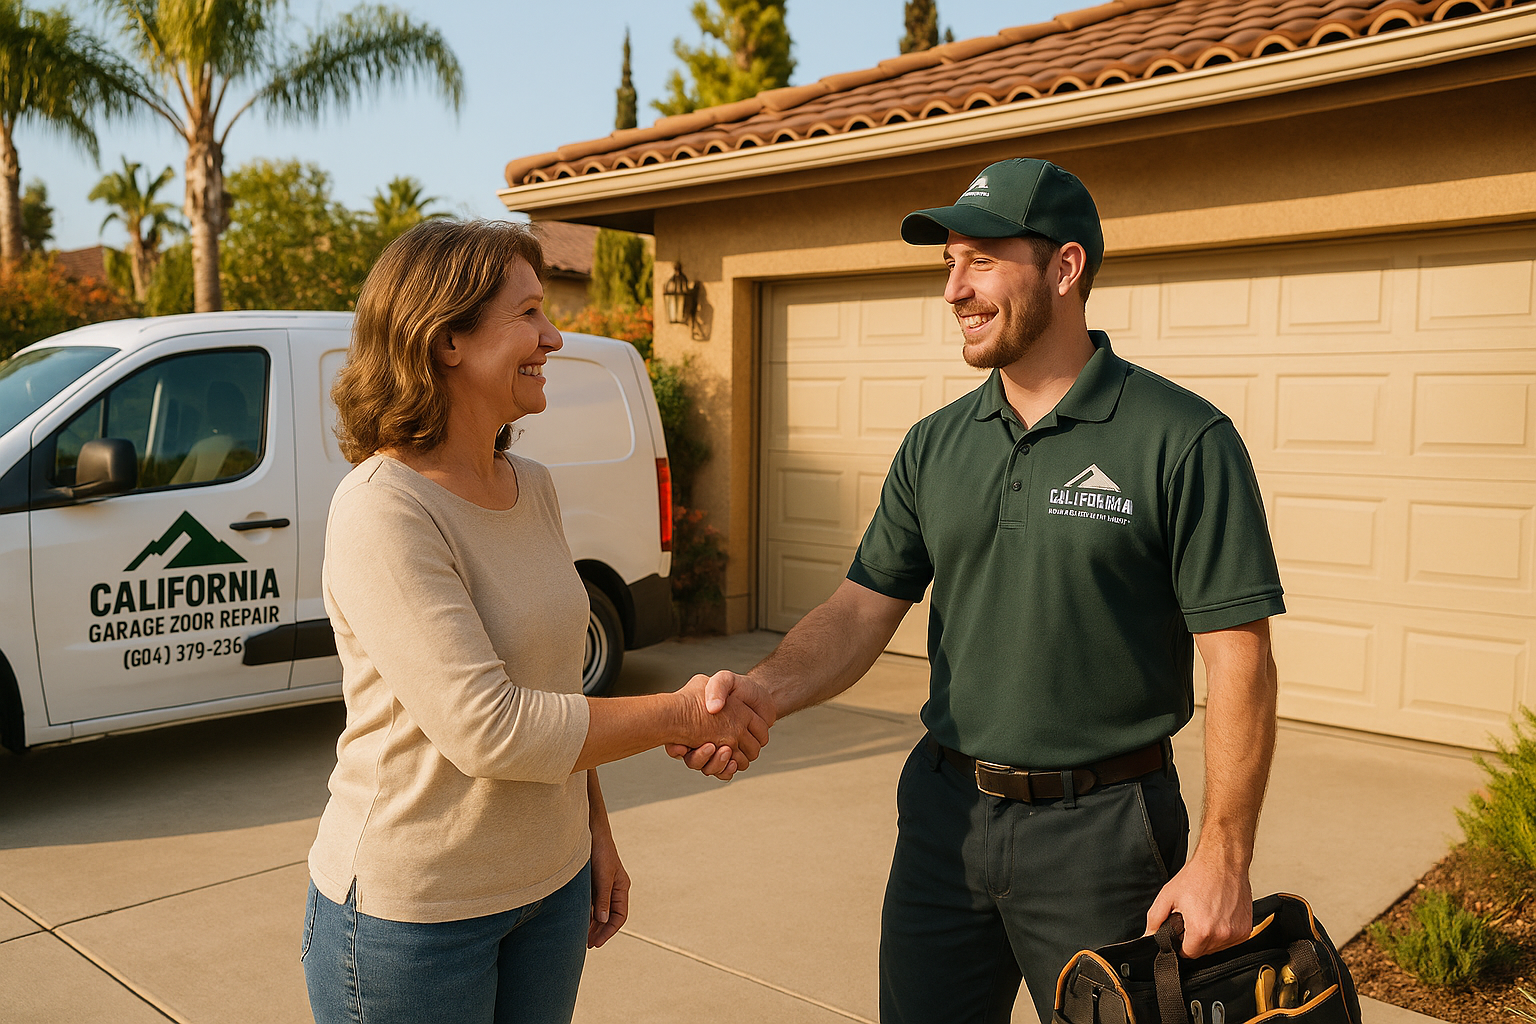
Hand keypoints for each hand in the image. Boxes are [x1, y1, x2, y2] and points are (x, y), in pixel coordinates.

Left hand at [588, 821, 629, 947]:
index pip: (620, 916)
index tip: (597, 942)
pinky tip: (577, 921)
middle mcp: (613, 889)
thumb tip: (604, 920)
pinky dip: (586, 914)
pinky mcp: (591, 883)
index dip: (609, 931)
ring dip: (592, 925)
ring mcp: (602, 886)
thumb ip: (603, 898)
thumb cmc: (600, 850)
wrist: (589, 831)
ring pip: (599, 911)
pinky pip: (591, 903)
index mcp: (621, 887)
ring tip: (581, 938)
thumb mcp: (603, 875)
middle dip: (600, 931)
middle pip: (609, 917)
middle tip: (588, 945)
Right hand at [666, 671, 777, 779]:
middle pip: (693, 760)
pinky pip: (724, 772)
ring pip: (709, 768)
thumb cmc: (739, 688)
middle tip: (710, 746)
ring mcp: (718, 749)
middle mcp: (703, 738)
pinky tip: (733, 761)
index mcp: (695, 722)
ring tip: (726, 750)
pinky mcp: (732, 757)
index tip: (681, 746)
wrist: (758, 696)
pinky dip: (727, 770)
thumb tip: (714, 708)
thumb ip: (717, 686)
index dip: (675, 748)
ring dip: (717, 763)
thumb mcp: (725, 680)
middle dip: (700, 757)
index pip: (676, 743)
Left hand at [1144, 846, 1252, 957]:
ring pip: (1218, 947)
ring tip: (1206, 914)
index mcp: (1201, 930)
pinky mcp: (1246, 929)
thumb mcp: (1168, 895)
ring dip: (1210, 937)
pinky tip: (1219, 915)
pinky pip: (1231, 940)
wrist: (1223, 861)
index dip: (1182, 944)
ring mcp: (1236, 933)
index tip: (1182, 934)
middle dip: (1195, 939)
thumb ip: (1155, 919)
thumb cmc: (1199, 875)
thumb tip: (1149, 936)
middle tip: (1193, 918)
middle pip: (1203, 951)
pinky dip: (1224, 932)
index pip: (1188, 954)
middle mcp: (1221, 934)